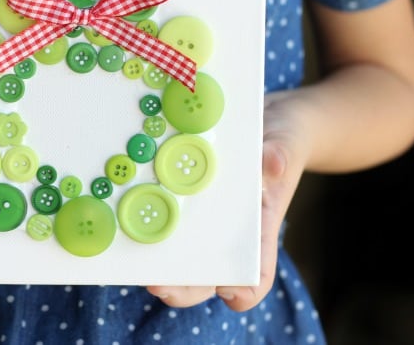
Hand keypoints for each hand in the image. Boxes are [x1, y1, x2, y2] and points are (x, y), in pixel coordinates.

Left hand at [147, 91, 309, 310]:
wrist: (270, 121)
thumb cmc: (285, 141)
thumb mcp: (286, 143)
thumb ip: (281, 155)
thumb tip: (273, 163)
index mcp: (260, 230)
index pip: (256, 277)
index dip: (242, 291)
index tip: (226, 290)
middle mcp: (229, 233)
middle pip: (206, 277)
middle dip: (182, 287)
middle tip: (157, 285)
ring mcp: (205, 219)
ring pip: (179, 254)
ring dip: (157, 261)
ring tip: (134, 257)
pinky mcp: (185, 198)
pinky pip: (165, 215)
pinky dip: (148, 222)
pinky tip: (127, 216)